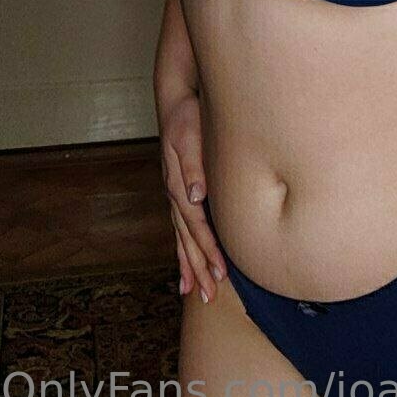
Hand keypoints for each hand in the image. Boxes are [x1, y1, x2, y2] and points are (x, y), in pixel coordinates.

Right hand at [159, 89, 226, 303]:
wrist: (176, 99)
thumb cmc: (186, 115)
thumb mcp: (189, 137)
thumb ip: (193, 166)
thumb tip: (197, 196)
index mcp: (180, 185)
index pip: (197, 227)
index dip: (209, 252)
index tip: (221, 275)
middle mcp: (176, 194)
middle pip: (187, 239)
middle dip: (198, 268)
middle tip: (209, 297)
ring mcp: (176, 192)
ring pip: (182, 236)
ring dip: (189, 264)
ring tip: (194, 290)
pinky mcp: (180, 187)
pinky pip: (182, 225)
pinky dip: (185, 246)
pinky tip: (188, 259)